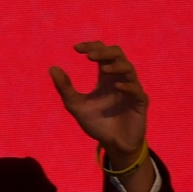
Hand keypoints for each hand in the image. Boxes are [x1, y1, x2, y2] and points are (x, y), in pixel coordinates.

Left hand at [49, 41, 147, 166]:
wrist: (112, 145)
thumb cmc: (97, 124)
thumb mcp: (76, 106)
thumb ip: (65, 88)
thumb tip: (52, 68)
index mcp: (106, 77)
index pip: (102, 53)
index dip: (91, 47)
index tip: (76, 49)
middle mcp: (119, 79)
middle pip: (117, 54)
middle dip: (104, 52)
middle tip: (89, 55)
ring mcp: (131, 90)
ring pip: (129, 69)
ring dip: (116, 66)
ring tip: (103, 69)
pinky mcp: (140, 103)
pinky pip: (137, 90)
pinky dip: (127, 86)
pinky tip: (116, 87)